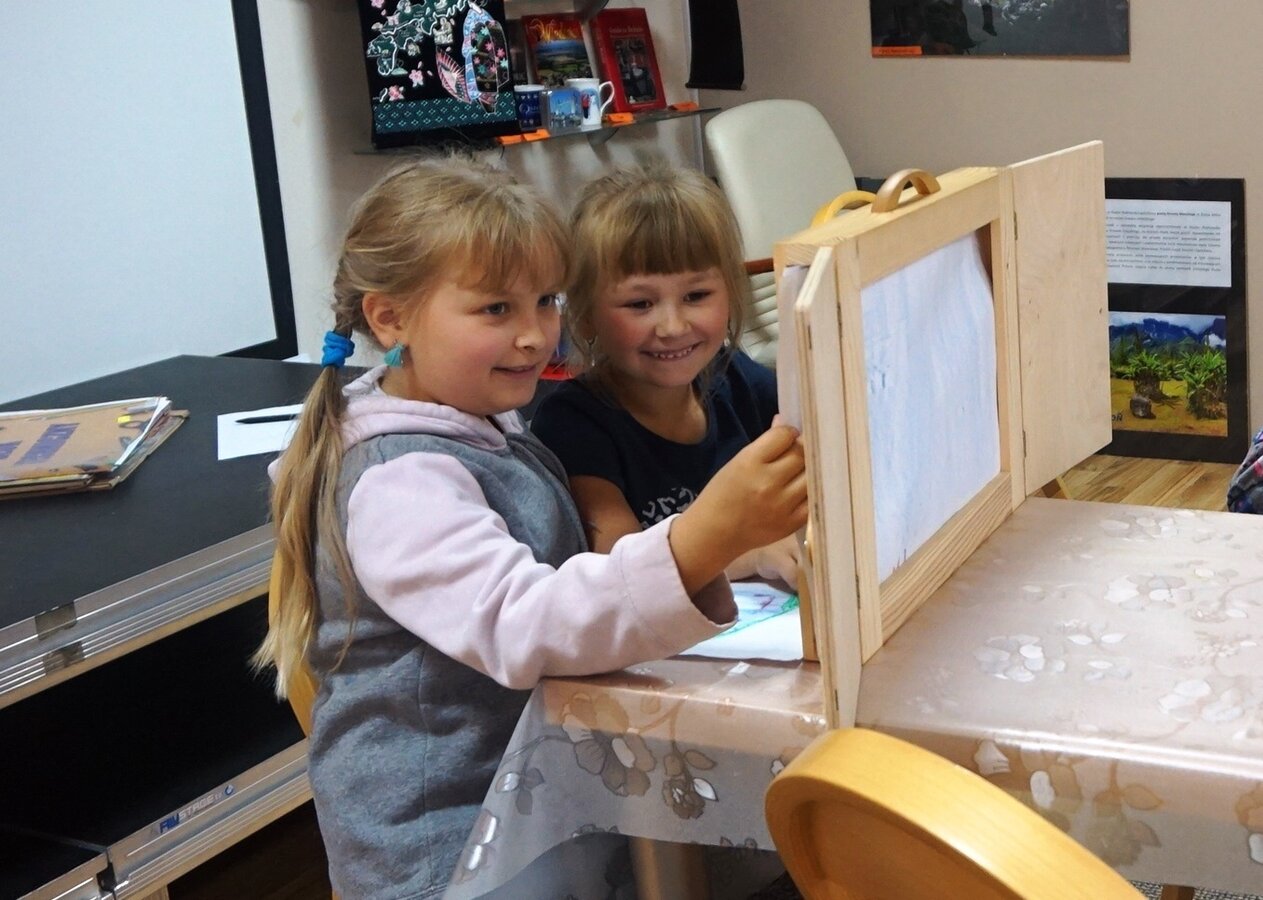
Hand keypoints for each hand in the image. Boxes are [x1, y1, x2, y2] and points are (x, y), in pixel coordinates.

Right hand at [670, 425, 806, 594]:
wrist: (715, 533)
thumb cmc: (722, 494)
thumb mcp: (737, 463)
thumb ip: (765, 444)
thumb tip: (786, 423)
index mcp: (750, 463)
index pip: (784, 436)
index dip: (788, 433)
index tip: (788, 437)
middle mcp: (768, 482)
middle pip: (801, 454)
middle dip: (801, 449)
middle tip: (798, 452)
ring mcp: (782, 505)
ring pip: (812, 475)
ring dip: (809, 469)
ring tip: (802, 470)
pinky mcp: (792, 523)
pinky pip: (814, 500)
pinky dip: (812, 491)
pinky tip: (804, 488)